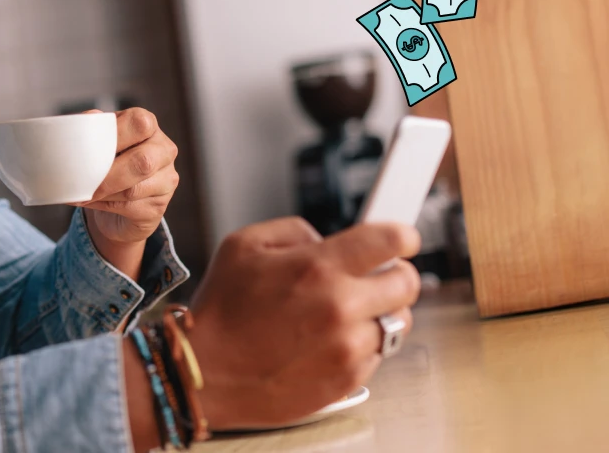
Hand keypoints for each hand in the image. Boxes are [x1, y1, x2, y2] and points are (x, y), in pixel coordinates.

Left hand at [77, 108, 178, 244]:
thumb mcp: (98, 140)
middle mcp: (164, 150)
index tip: (90, 149)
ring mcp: (167, 179)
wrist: (115, 199)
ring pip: (133, 190)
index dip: (114, 136)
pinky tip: (91, 201)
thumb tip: (79, 125)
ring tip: (80, 192)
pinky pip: (130, 208)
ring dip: (101, 193)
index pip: (139, 124)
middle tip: (80, 182)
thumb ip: (90, 128)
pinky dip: (103, 206)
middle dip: (107, 176)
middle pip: (142, 162)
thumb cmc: (107, 161)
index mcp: (149, 126)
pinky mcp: (159, 206)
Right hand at [184, 218, 420, 429]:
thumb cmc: (220, 311)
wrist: (204, 373)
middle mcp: (339, 307)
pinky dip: (360, 346)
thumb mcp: (242, 246)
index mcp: (316, 267)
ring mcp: (347, 347)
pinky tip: (327, 342)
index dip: (401, 236)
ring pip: (397, 323)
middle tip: (372, 278)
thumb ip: (293, 230)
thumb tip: (326, 239)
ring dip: (376, 314)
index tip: (401, 240)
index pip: (391, 241)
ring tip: (342, 315)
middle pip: (406, 283)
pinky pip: (377, 356)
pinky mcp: (348, 379)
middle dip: (393, 275)